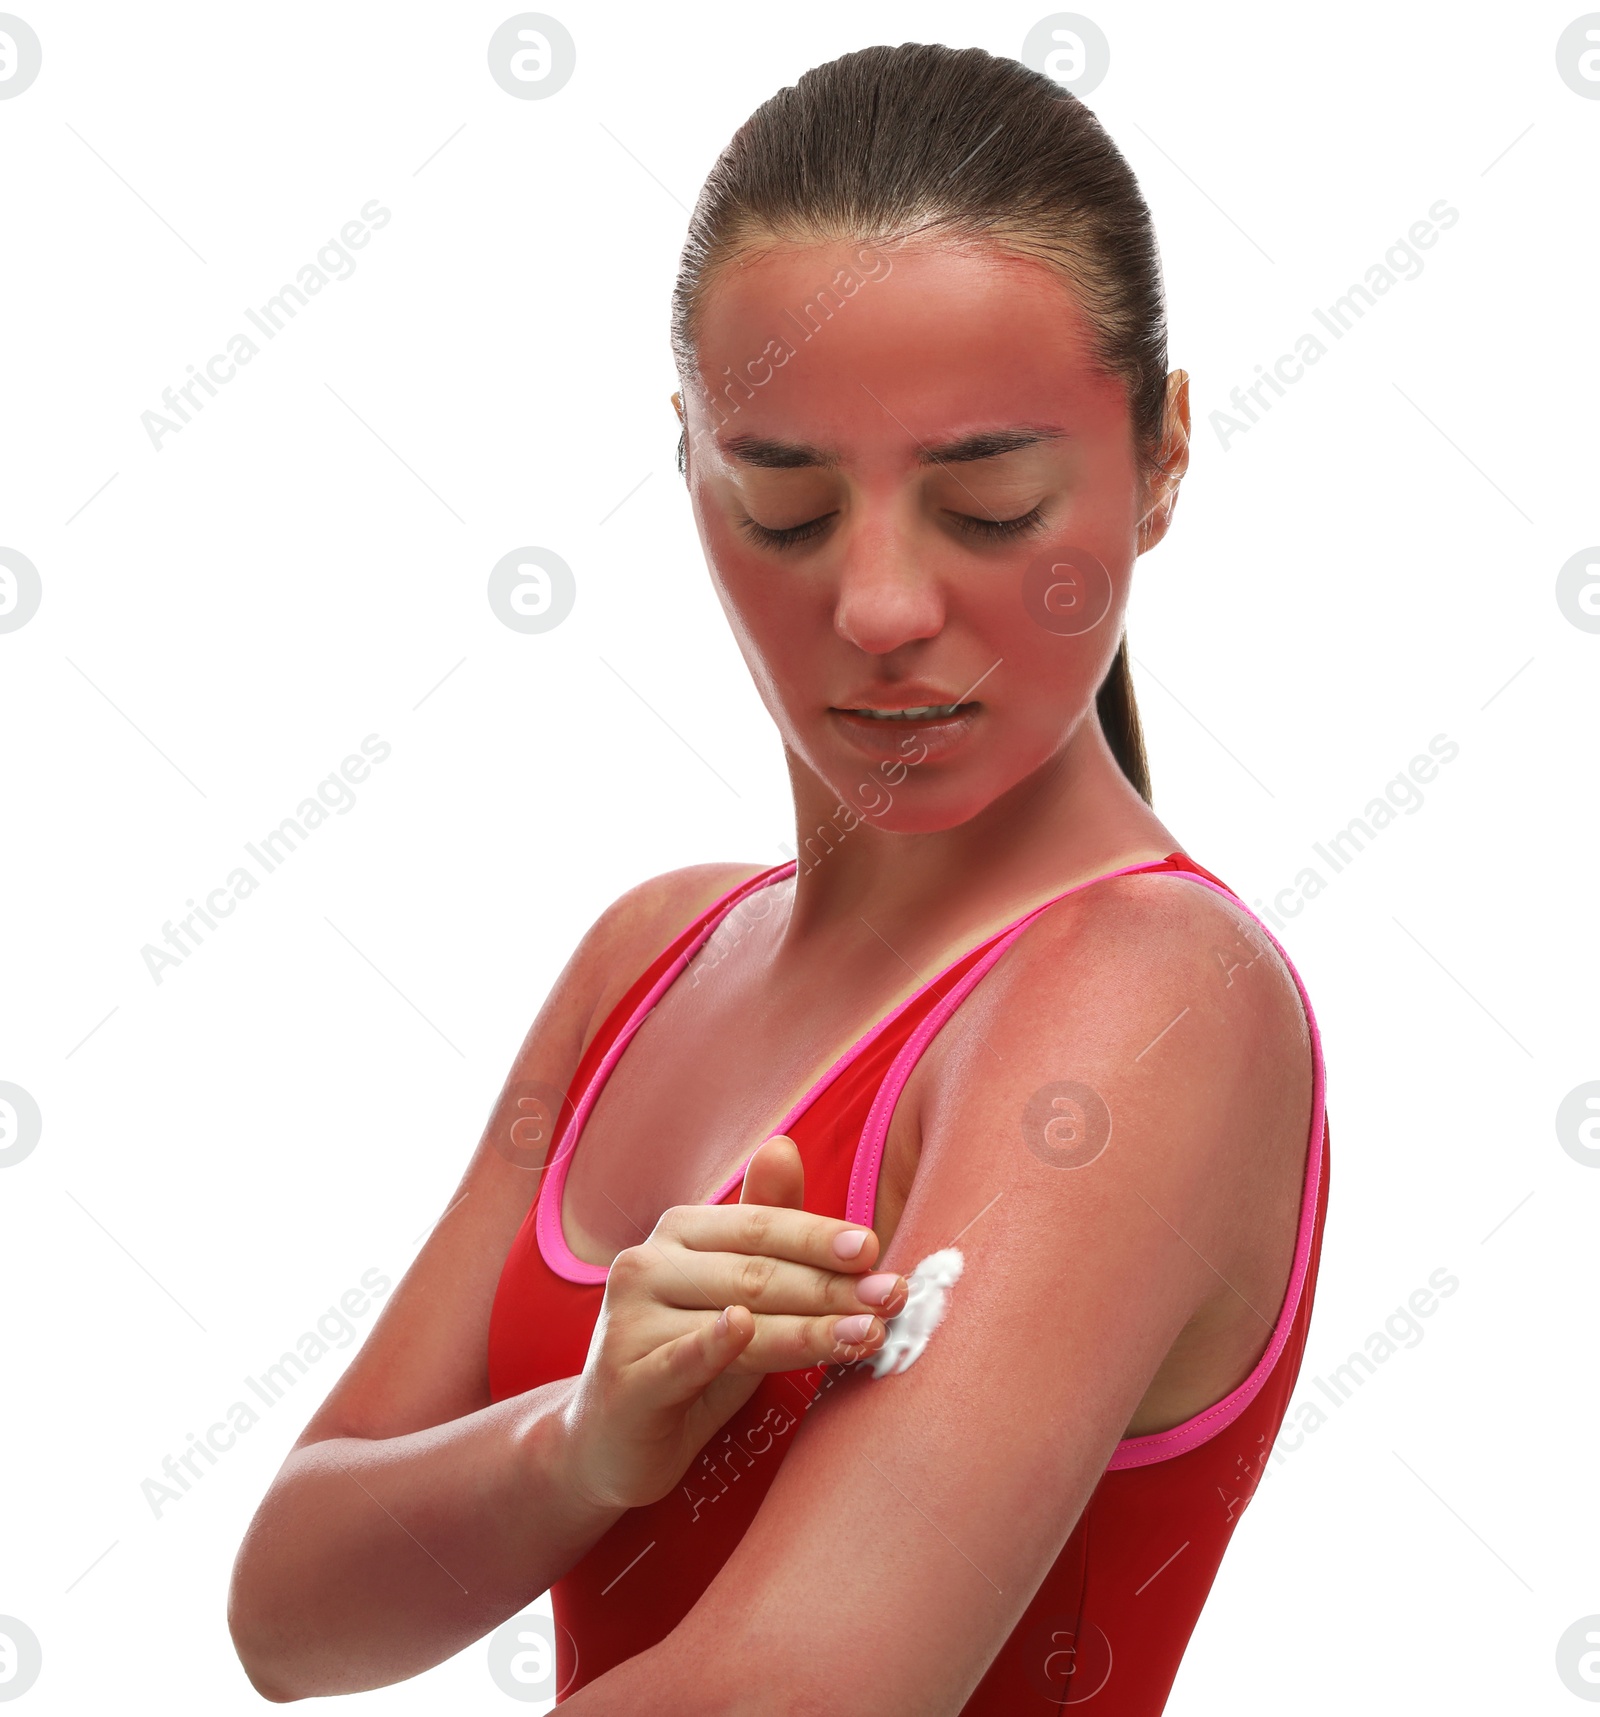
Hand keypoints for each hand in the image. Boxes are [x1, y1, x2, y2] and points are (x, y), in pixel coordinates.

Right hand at [559, 1134, 906, 1511]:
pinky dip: (712, 1343)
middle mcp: (646, 1262)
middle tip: (892, 1298)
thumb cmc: (688, 1356)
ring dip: (810, 1328)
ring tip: (867, 1334)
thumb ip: (766, 1229)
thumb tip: (784, 1144)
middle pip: (758, 1272)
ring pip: (738, 1318)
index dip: (820, 1236)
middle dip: (832, 1287)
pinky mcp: (623, 1378)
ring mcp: (628, 1319)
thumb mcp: (736, 1293)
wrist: (610, 1439)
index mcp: (679, 1231)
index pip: (762, 1226)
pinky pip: (679, 1357)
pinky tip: (743, 1329)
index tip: (875, 1249)